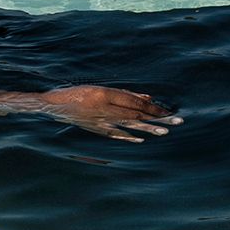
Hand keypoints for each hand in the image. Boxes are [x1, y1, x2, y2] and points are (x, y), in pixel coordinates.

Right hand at [27, 85, 181, 141]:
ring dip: (148, 128)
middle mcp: (104, 107)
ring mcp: (99, 120)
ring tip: (165, 131)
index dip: (153, 107)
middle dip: (158, 118)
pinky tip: (141, 140)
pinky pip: (114, 133)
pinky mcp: (95, 129)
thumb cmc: (77, 93)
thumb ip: (124, 94)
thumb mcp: (100, 89)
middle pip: (136, 113)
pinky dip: (128, 136)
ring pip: (128, 124)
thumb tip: (147, 98)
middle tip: (177, 121)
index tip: (168, 111)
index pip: (135, 102)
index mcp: (105, 94)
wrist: (52, 105)